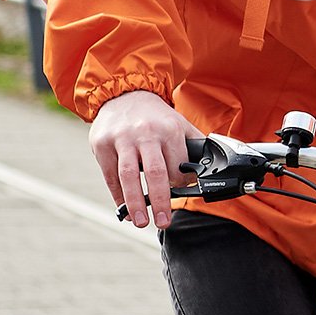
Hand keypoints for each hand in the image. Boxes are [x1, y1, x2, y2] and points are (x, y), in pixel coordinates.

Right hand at [90, 89, 196, 230]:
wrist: (124, 93)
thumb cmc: (155, 116)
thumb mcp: (179, 123)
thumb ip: (194, 144)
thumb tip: (213, 167)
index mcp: (169, 129)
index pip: (178, 165)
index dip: (182, 183)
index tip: (183, 194)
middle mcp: (146, 134)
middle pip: (155, 173)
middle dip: (161, 200)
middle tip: (164, 221)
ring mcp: (122, 139)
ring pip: (129, 176)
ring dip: (135, 202)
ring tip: (141, 221)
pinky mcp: (102, 144)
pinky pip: (110, 175)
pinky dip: (117, 194)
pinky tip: (124, 208)